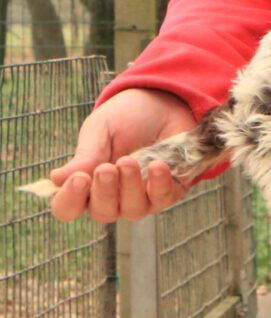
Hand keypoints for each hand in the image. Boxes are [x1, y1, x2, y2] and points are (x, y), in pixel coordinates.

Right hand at [49, 88, 197, 222]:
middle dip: (104, 192)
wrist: (162, 104)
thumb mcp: (100, 131)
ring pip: (133, 210)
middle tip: (107, 169)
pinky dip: (159, 183)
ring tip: (128, 161)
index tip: (79, 179)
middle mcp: (112, 199)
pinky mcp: (167, 193)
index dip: (70, 200)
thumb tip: (56, 179)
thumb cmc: (124, 120)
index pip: (68, 207)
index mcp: (85, 185)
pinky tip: (157, 165)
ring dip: (130, 187)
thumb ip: (85, 156)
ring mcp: (141, 199)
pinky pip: (162, 198)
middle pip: (102, 212)